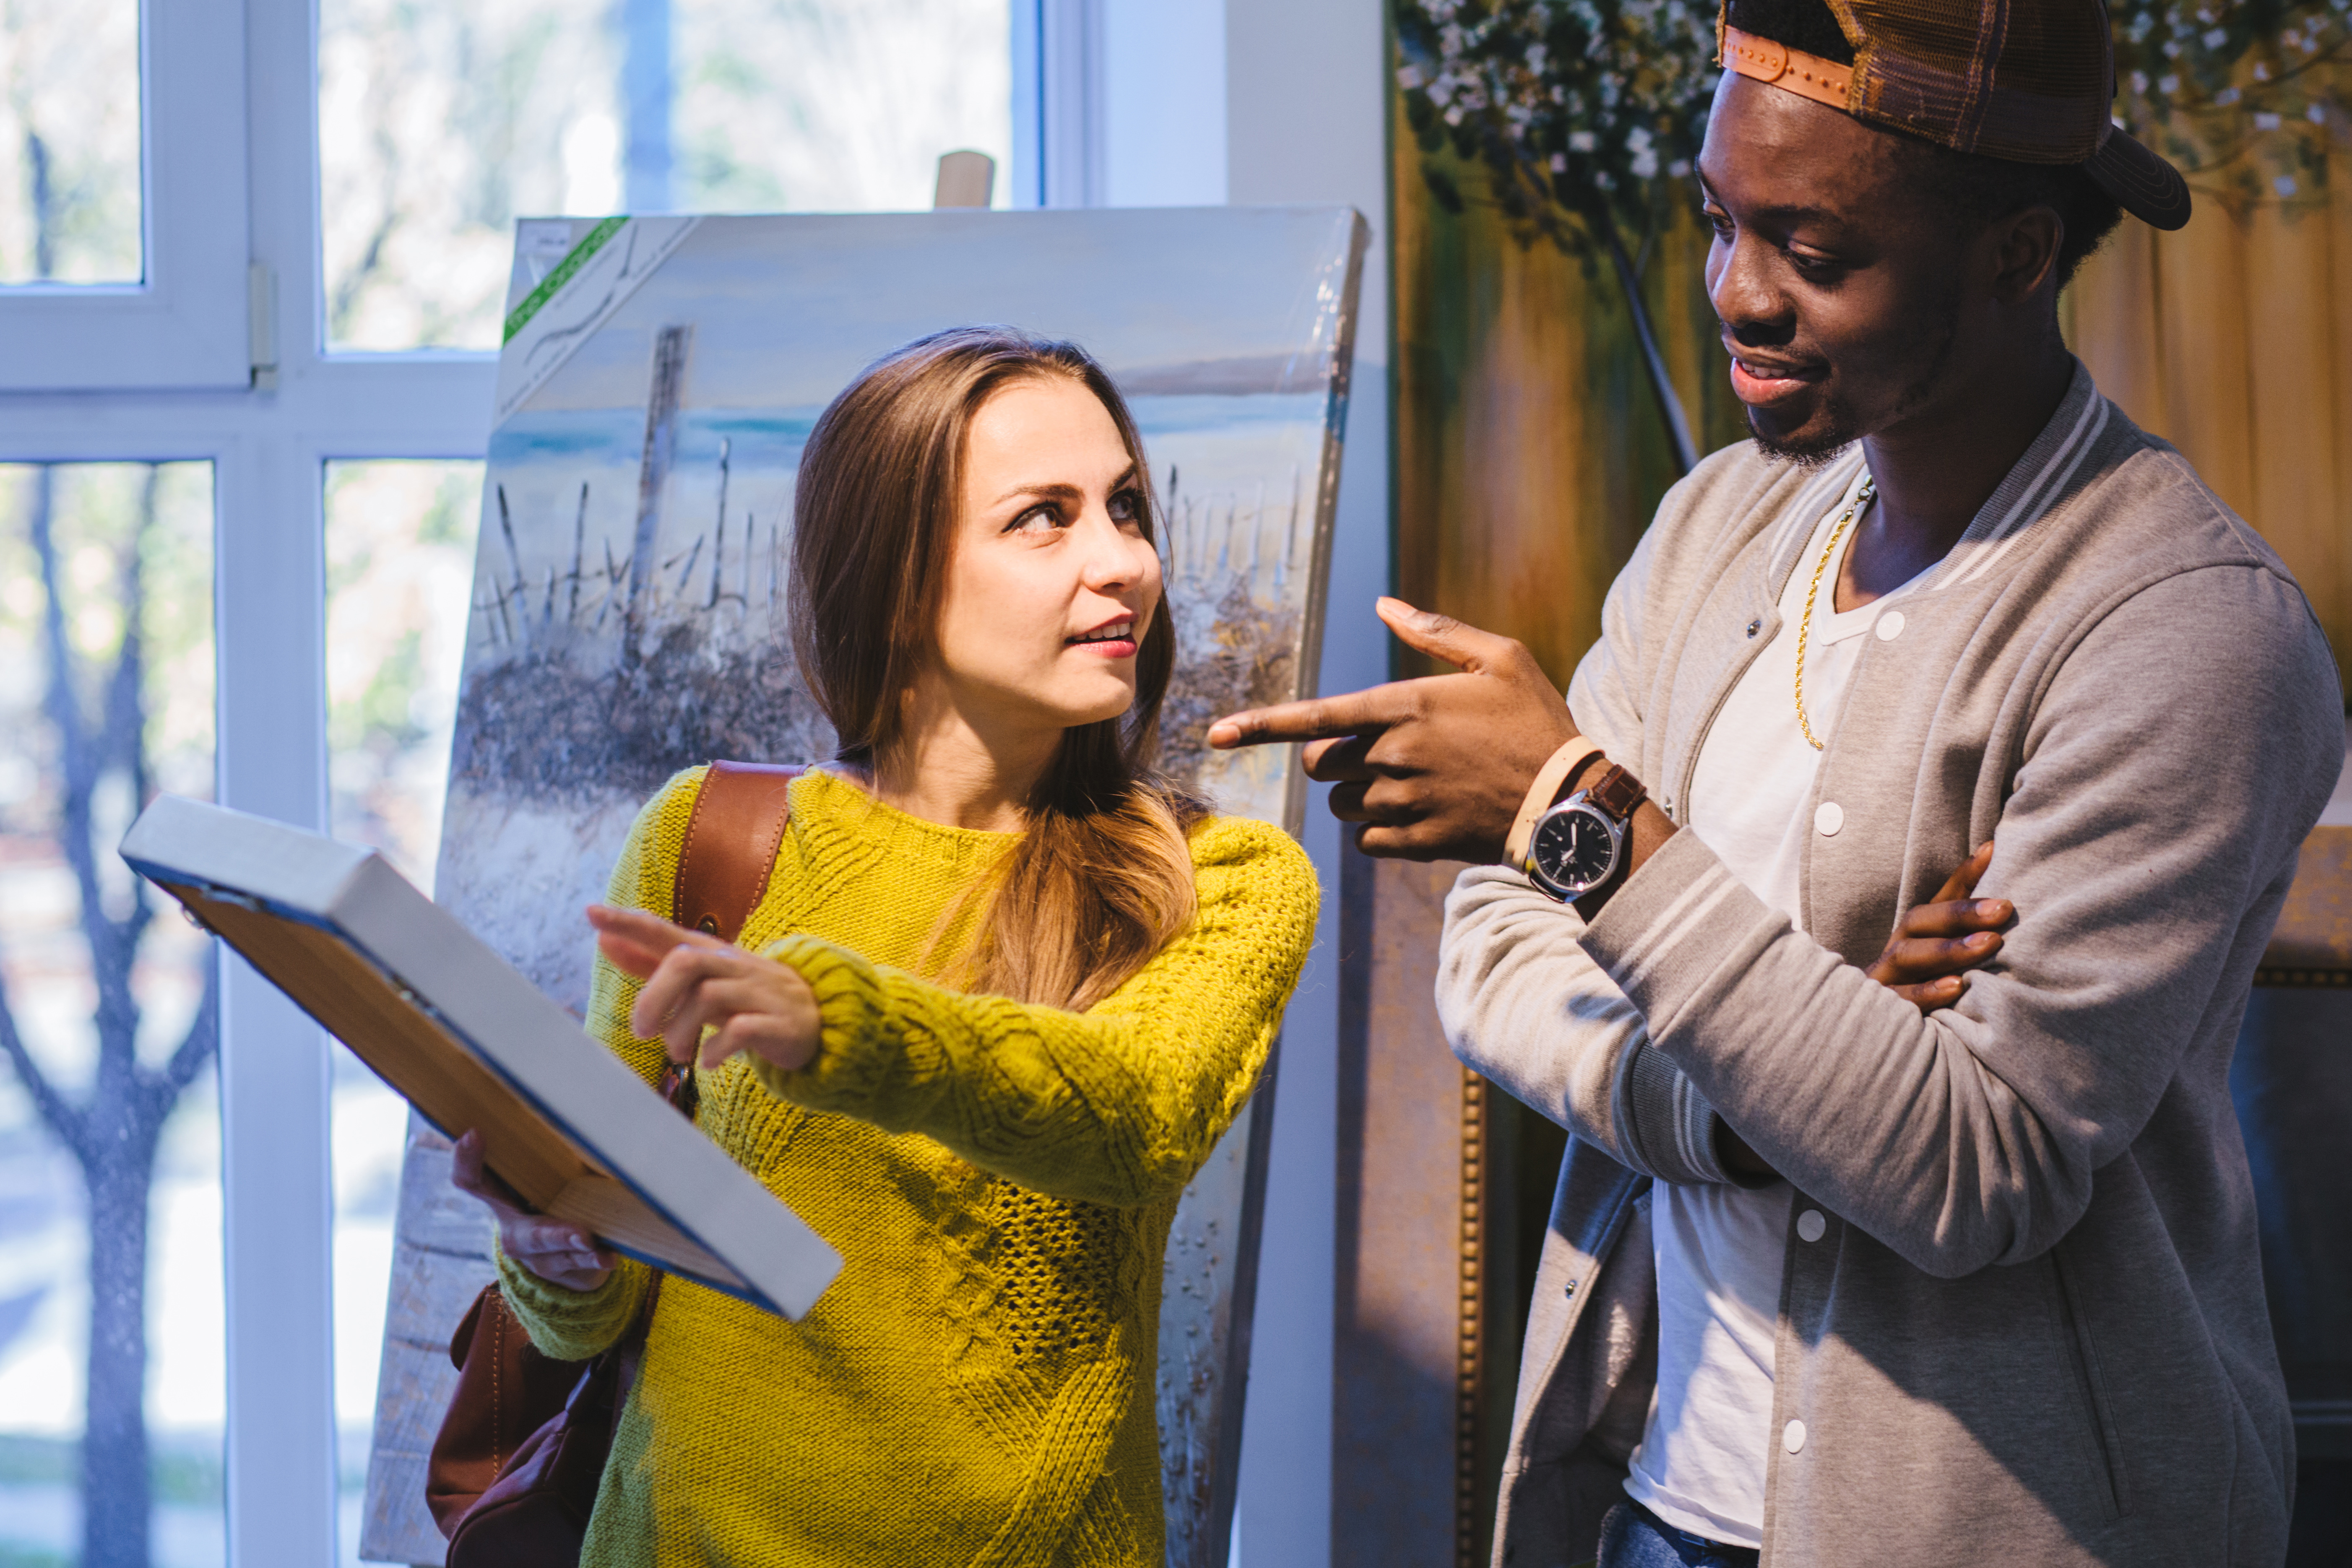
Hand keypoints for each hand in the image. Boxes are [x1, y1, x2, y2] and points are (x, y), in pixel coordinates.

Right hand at [450, 1129, 615, 1290]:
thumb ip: (548, 1147)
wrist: (560, 1246)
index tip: (474, 1133)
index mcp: (500, 1196)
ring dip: (580, 1248)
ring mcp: (535, 1255)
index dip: (467, 1159)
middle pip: (528, 1232)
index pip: (472, 1179)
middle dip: (553, 1232)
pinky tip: (609, 1257)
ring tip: (595, 1241)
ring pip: (558, 1253)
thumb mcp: (543, 1170)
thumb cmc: (551, 1191)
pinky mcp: (558, 1269)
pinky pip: (578, 1265)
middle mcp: (513, 1228)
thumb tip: (583, 1097)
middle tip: (578, 1230)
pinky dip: (595, 1259)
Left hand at [586, 904, 822, 1074]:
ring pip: (708, 996)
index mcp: (709, 953)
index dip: (628, 922)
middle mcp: (732, 965)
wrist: (816, 1016)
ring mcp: (757, 992)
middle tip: (641, 1031)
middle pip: (685, 961)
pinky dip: (716, 1048)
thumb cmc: (744, 994)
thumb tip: (603, 939)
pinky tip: (708, 1060)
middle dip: (654, 997)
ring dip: (681, 1030)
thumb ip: (651, 960)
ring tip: (678, 1053)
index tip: (590, 913)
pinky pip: (742, 1029)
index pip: (663, 930)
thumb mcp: (699, 976)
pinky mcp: (778, 1023)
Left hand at [1205, 598, 1578, 861]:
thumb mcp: (1500, 658)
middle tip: (1383, 751)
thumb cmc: (1536, 721)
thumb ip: (1435, 631)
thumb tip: (1383, 604)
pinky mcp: (1416, 842)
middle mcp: (1394, 756)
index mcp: (1405, 706)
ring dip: (1360, 793)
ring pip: (1341, 803)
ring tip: (1416, 781)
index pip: (1313, 716)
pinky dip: (1380, 829)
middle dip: (1334, 757)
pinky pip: (1365, 840)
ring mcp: (1403, 804)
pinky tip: (1421, 813)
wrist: (1571, 800)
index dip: (1259, 725)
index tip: (1215, 734)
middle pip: (1319, 762)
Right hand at [1862, 839, 2012, 1011]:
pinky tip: (1956, 987)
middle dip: (1962, 914)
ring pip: (1909, 955)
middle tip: (2004, 909)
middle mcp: (1898, 947)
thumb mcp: (1948, 953)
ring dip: (1949, 949)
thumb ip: (1972, 922)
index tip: (1994, 852)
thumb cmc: (1926, 987)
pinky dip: (1928, 992)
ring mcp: (1886, 977)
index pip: (1941, 897)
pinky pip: (1902, 998)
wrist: (1871, 1033)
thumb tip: (2000, 865)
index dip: (1965, 874)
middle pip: (1921, 921)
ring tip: (1988, 945)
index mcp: (1915, 932)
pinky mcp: (1883, 1007)